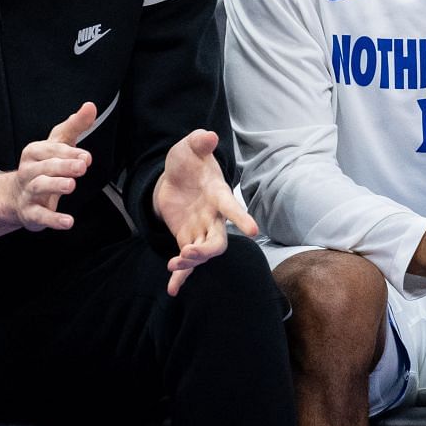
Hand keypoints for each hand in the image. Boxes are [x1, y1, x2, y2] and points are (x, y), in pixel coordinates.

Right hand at [0, 103, 94, 237]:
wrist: (17, 198)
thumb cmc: (43, 167)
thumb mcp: (57, 145)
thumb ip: (74, 126)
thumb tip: (90, 106)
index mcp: (34, 152)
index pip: (51, 149)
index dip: (68, 152)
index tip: (86, 157)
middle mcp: (29, 171)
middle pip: (45, 167)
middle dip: (63, 166)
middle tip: (82, 166)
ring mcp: (28, 192)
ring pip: (40, 187)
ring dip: (55, 186)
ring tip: (71, 185)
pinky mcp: (30, 213)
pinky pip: (41, 216)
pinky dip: (53, 219)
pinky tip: (68, 222)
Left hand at [151, 129, 255, 296]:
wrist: (177, 177)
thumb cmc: (188, 161)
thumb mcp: (188, 148)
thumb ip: (198, 142)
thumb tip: (208, 135)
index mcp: (217, 195)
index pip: (231, 207)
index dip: (241, 217)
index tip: (253, 230)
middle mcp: (213, 217)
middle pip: (218, 241)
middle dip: (207, 249)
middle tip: (189, 252)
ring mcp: (201, 230)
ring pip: (203, 253)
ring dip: (191, 262)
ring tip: (174, 264)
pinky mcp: (186, 239)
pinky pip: (187, 263)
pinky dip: (180, 277)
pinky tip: (172, 291)